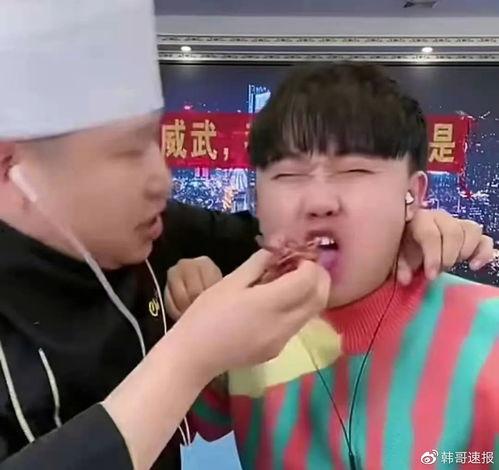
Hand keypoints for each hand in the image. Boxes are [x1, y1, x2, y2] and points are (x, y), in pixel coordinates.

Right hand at [171, 250, 329, 378]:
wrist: (194, 355)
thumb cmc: (206, 314)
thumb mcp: (229, 282)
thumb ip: (258, 264)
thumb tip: (277, 251)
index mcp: (269, 303)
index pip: (307, 281)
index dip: (309, 265)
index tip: (298, 256)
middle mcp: (283, 324)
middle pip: (319, 298)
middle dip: (319, 278)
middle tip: (304, 265)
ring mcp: (282, 341)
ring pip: (311, 313)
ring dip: (310, 294)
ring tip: (291, 281)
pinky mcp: (277, 351)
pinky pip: (297, 325)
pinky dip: (298, 309)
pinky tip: (279, 302)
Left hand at [398, 209, 493, 284]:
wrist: (411, 239)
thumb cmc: (405, 246)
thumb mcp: (399, 256)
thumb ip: (401, 267)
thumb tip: (405, 279)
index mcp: (420, 219)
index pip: (430, 234)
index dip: (432, 256)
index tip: (430, 276)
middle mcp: (440, 217)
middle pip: (454, 232)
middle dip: (448, 256)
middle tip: (440, 271)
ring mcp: (457, 223)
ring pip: (472, 231)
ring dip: (465, 252)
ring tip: (453, 266)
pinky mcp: (471, 233)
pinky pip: (485, 239)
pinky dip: (483, 253)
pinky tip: (473, 266)